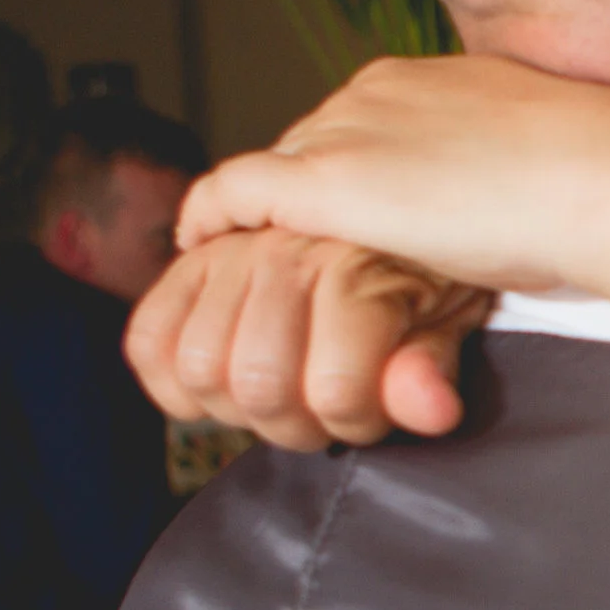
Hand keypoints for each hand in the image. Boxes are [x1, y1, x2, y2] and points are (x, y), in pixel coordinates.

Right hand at [129, 228, 488, 449]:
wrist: (443, 187)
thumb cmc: (450, 252)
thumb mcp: (458, 312)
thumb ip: (431, 360)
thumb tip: (429, 412)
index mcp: (353, 261)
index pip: (333, 390)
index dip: (357, 419)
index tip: (380, 411)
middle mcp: (285, 248)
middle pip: (258, 385)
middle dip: (299, 422)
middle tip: (330, 414)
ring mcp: (233, 251)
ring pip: (201, 367)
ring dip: (242, 407)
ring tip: (285, 398)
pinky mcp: (197, 262)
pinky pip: (152, 333)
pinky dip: (174, 381)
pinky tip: (222, 390)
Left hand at [177, 53, 609, 297]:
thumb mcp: (548, 155)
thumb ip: (510, 162)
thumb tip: (526, 192)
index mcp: (428, 76)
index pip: (361, 122)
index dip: (349, 169)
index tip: (349, 213)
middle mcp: (375, 89)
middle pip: (309, 142)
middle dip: (298, 192)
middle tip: (285, 252)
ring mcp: (349, 131)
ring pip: (274, 170)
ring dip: (259, 217)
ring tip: (244, 266)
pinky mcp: (330, 182)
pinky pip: (234, 194)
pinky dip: (209, 216)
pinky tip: (197, 247)